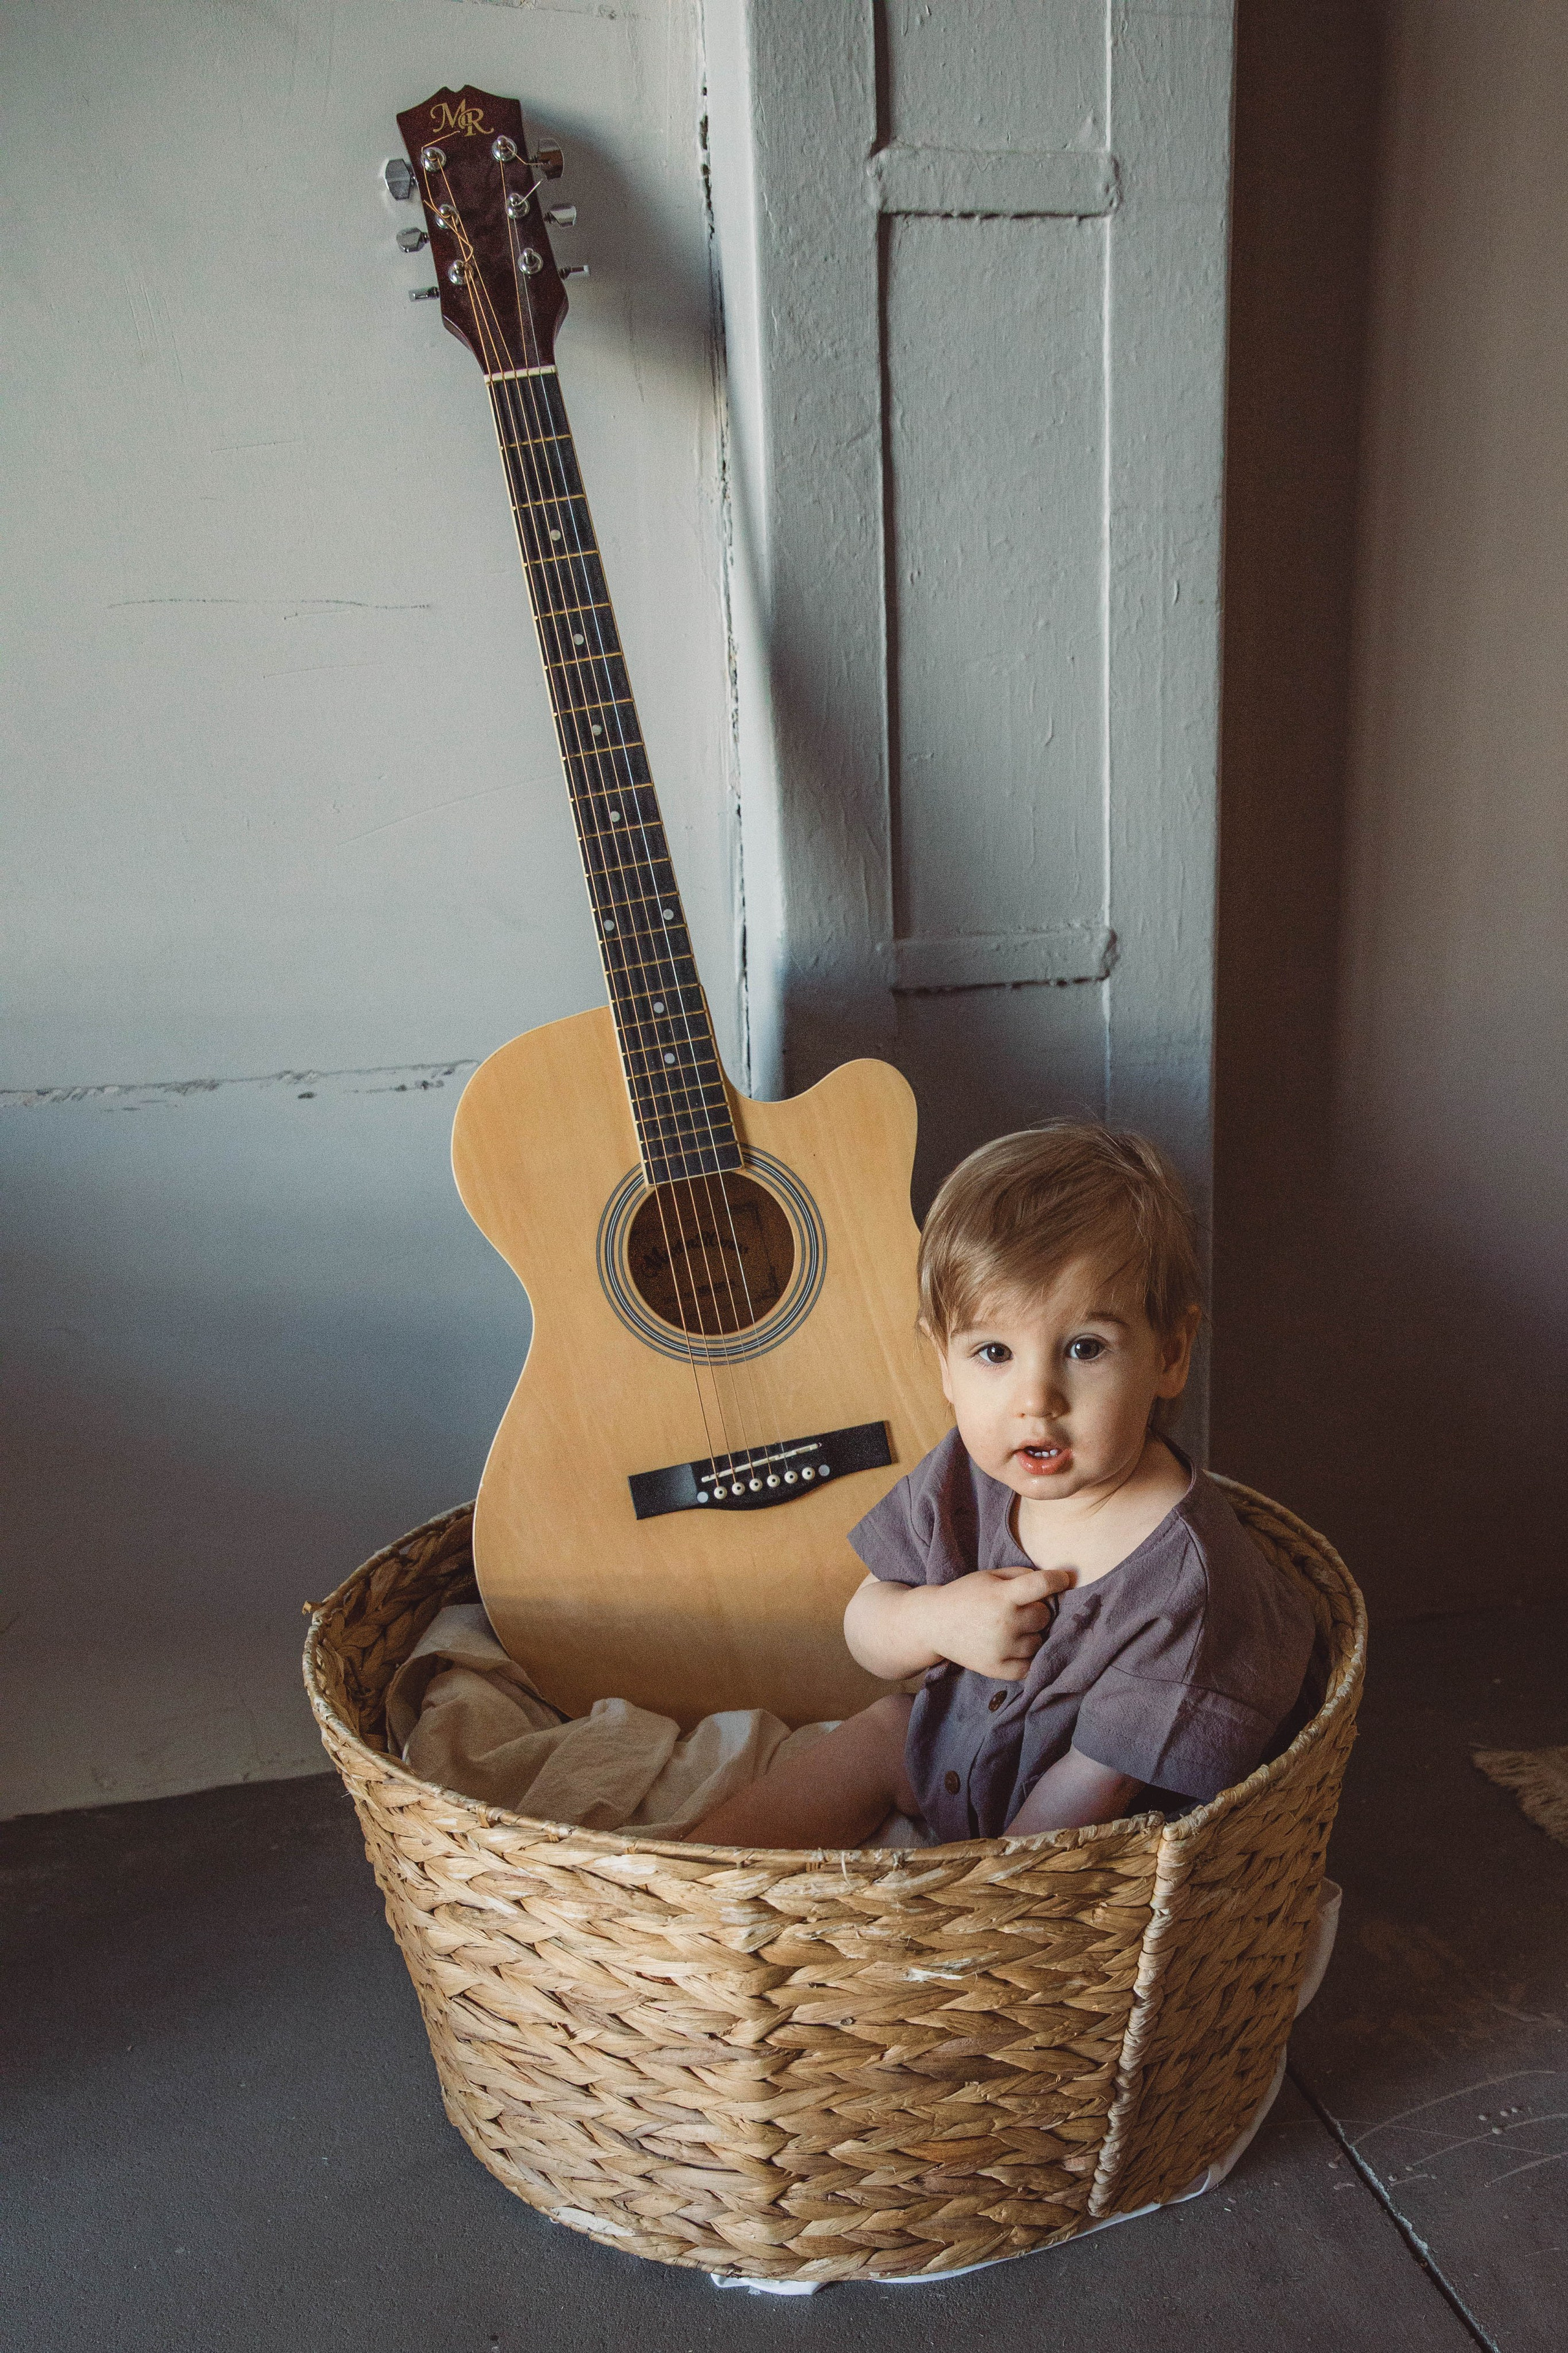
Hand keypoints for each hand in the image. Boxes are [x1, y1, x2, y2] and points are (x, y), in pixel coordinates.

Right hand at [925, 1564, 1072, 1679]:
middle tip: (1019, 1609)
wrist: (933, 1624)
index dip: (1058, 1579)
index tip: (1064, 1579)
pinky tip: (1014, 1646)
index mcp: (1002, 1596)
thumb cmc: (964, 1595)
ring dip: (1031, 1635)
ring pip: (1038, 1642)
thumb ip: (1020, 1575)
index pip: (1042, 1584)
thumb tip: (1053, 1580)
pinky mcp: (997, 1669)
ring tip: (1011, 1629)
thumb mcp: (989, 1576)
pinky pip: (1029, 1666)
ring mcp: (1001, 1648)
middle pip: (1043, 1616)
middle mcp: (1005, 1623)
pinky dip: (1026, 1657)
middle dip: (1036, 1610)